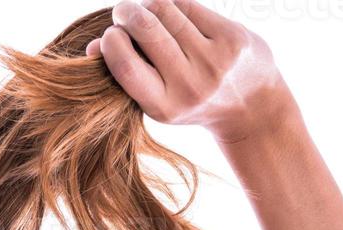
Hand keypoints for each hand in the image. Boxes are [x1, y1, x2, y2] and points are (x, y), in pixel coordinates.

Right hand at [88, 0, 293, 143]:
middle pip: (145, 29)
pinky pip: (189, 5)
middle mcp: (189, 85)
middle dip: (126, 12)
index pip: (126, 65)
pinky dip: (173, 3)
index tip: (110, 35)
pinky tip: (169, 10)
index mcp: (164, 107)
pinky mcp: (231, 38)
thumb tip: (92, 46)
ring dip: (148, 4)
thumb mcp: (157, 100)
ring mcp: (213, 60)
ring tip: (145, 11)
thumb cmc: (190, 99)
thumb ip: (127, 75)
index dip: (112, 42)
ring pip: (166, 10)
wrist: (251, 106)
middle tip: (122, 12)